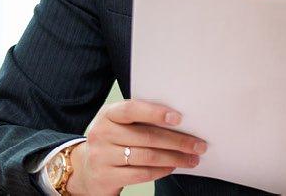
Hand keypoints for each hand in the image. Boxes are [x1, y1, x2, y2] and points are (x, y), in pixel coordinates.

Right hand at [64, 100, 205, 195]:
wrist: (86, 169)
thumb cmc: (114, 141)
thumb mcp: (121, 125)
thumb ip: (142, 119)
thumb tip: (182, 121)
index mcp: (108, 114)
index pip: (132, 109)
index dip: (156, 113)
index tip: (179, 118)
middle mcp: (101, 133)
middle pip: (146, 136)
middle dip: (178, 141)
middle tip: (199, 145)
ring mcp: (101, 156)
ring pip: (147, 156)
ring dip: (175, 158)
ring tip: (192, 159)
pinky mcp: (105, 177)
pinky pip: (141, 174)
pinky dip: (162, 170)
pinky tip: (172, 167)